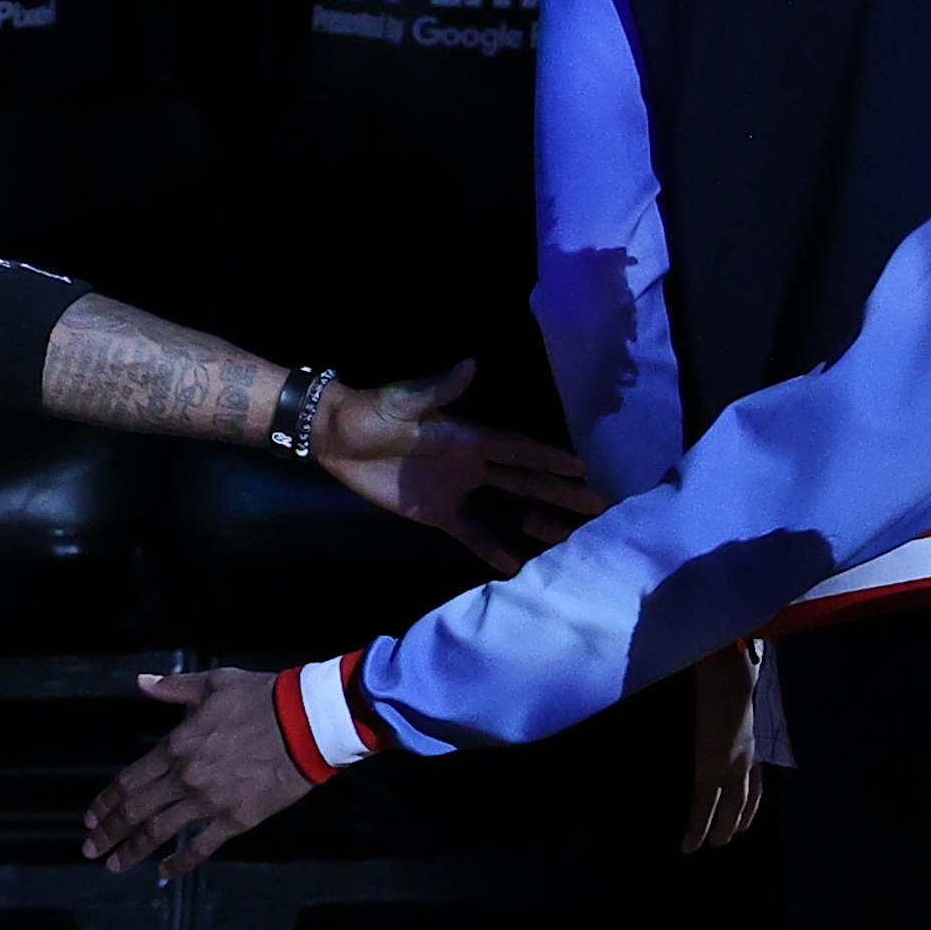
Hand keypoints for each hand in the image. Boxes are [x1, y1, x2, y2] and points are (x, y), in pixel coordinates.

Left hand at [85, 668, 316, 877]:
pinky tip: (164, 871)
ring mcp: (209, 802)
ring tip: (114, 866)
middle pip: (135, 811)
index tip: (90, 819)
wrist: (307, 723)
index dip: (105, 803)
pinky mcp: (237, 820)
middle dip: (108, 834)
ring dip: (133, 851)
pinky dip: (179, 863)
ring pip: (160, 833)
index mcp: (176, 746)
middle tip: (90, 850)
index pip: (128, 781)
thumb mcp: (213, 683)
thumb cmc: (262, 698)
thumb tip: (142, 682)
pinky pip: (201, 847)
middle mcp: (185, 778)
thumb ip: (173, 688)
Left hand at [312, 360, 606, 574]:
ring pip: (505, 508)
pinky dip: (491, 546)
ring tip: (568, 541)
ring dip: (534, 522)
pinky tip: (515, 564)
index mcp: (469, 437)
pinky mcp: (434, 511)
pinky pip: (469, 531)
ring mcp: (456, 489)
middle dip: (559, 493)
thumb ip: (438, 389)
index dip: (549, 458)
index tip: (583, 468)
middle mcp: (472, 465)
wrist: (334, 436)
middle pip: (524, 481)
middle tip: (597, 508)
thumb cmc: (370, 412)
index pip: (518, 450)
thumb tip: (470, 365)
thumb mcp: (403, 400)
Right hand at [686, 642, 764, 853]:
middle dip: (738, 819)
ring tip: (711, 845)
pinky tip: (690, 843)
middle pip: (747, 796)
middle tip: (726, 839)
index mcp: (755, 737)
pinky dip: (697, 825)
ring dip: (721, 827)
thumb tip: (726, 700)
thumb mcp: (740, 690)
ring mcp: (733, 761)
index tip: (746, 816)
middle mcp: (750, 753)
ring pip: (730, 805)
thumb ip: (736, 703)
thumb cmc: (730, 667)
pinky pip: (703, 802)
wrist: (726, 665)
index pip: (757, 777)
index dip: (751, 800)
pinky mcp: (711, 764)